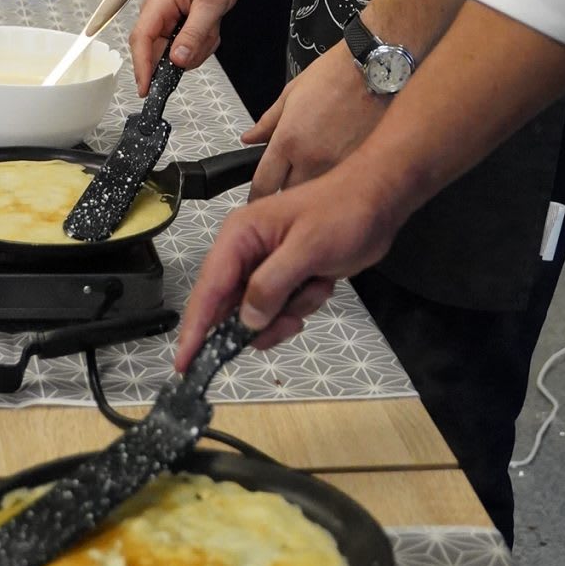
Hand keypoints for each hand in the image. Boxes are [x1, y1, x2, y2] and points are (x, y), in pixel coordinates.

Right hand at [129, 0, 243, 89]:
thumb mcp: (210, 3)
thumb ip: (194, 32)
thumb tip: (178, 60)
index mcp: (159, 3)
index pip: (141, 40)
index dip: (141, 67)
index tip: (145, 89)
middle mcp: (157, 14)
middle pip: (158, 52)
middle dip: (184, 55)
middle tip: (205, 42)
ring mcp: (166, 21)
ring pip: (175, 54)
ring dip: (197, 48)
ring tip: (212, 28)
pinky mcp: (176, 27)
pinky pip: (185, 49)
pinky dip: (201, 44)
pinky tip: (211, 29)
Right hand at [173, 153, 400, 367]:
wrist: (379, 202)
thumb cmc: (342, 213)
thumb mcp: (306, 248)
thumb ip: (271, 285)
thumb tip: (246, 321)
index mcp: (240, 236)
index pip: (208, 288)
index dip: (195, 328)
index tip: (185, 364)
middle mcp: (246, 253)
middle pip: (231, 307)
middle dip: (258, 321)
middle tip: (288, 322)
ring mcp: (267, 266)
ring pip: (258, 314)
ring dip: (286, 312)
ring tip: (313, 290)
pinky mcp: (288, 277)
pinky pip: (281, 309)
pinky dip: (301, 305)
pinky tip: (322, 283)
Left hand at [246, 41, 379, 195]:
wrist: (377, 67)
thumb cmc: (337, 73)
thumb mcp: (292, 92)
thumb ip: (268, 122)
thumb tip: (250, 138)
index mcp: (289, 139)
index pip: (263, 184)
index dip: (256, 195)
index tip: (257, 197)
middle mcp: (312, 159)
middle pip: (288, 195)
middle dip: (285, 189)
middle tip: (291, 174)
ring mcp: (338, 166)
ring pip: (316, 193)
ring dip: (311, 188)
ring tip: (318, 168)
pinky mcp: (361, 166)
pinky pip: (341, 184)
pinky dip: (336, 180)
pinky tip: (339, 164)